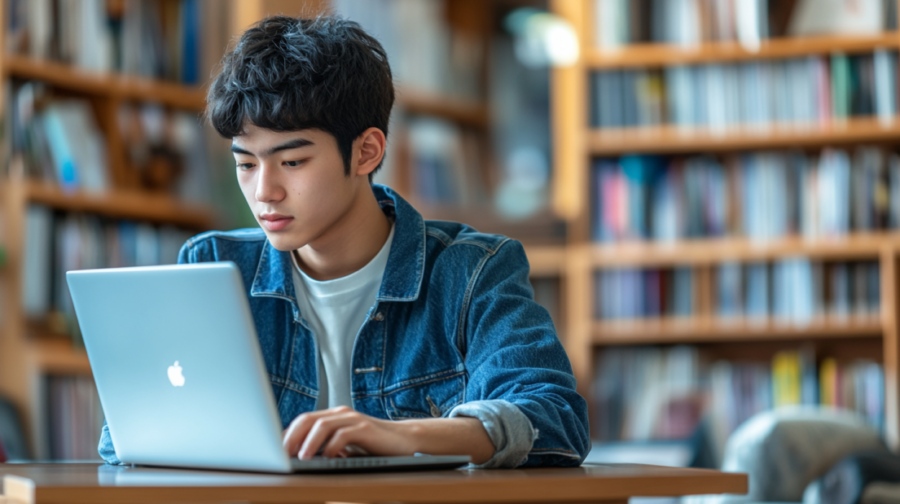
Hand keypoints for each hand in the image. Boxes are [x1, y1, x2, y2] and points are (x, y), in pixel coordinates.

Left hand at [283, 406, 415, 459]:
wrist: (405, 440)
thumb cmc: (373, 445)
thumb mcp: (346, 446)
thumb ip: (327, 446)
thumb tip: (299, 456)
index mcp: (333, 417)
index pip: (303, 421)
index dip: (287, 436)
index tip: (275, 452)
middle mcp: (341, 414)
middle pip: (308, 419)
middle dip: (292, 437)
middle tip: (282, 455)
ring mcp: (354, 419)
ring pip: (323, 424)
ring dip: (309, 442)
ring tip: (302, 457)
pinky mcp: (366, 428)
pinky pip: (343, 434)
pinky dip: (332, 446)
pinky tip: (328, 458)